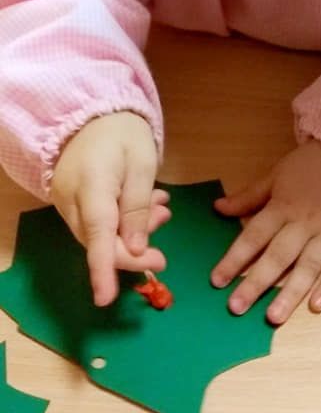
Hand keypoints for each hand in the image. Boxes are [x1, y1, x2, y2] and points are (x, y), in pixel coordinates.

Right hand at [51, 112, 170, 307]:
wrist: (94, 114)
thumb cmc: (124, 134)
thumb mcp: (143, 164)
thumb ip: (139, 207)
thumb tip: (136, 248)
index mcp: (92, 185)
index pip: (96, 234)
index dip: (103, 269)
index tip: (106, 298)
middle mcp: (71, 198)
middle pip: (97, 242)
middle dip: (133, 252)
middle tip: (163, 254)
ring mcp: (66, 201)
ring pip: (97, 235)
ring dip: (131, 233)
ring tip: (161, 211)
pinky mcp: (69, 203)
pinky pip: (95, 224)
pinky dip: (121, 223)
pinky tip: (146, 207)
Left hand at [210, 139, 320, 323]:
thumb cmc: (310, 166)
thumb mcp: (276, 175)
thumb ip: (249, 196)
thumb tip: (218, 208)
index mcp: (283, 207)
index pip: (254, 236)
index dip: (235, 258)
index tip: (217, 280)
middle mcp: (304, 224)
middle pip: (278, 256)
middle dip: (256, 283)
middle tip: (237, 307)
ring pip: (308, 266)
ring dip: (291, 293)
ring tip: (273, 317)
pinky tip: (317, 306)